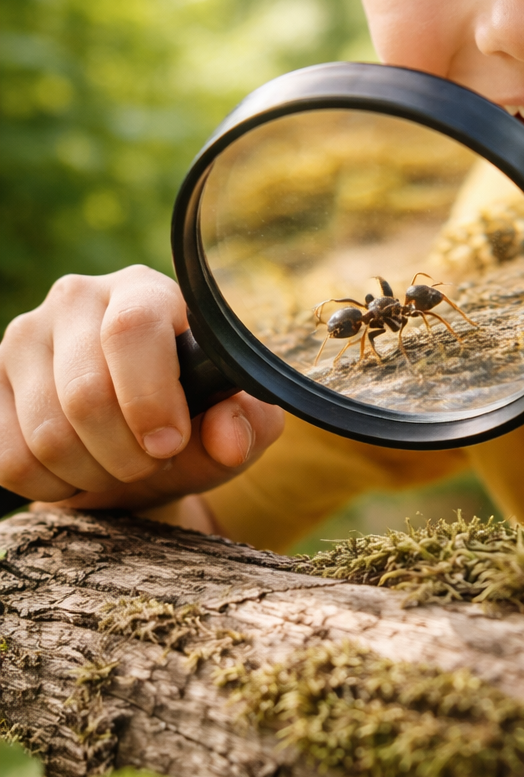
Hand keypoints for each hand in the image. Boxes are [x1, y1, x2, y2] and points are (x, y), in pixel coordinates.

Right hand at [0, 266, 282, 510]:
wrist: (132, 444)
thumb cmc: (189, 422)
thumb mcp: (235, 423)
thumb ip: (247, 423)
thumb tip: (227, 435)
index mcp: (145, 291)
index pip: (133, 328)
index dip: (150, 397)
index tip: (169, 443)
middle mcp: (77, 299)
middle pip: (86, 392)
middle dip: (126, 453)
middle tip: (150, 462)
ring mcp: (23, 337)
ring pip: (46, 432)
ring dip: (91, 472)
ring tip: (117, 465)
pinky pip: (9, 457)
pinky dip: (50, 484)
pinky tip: (75, 469)